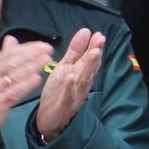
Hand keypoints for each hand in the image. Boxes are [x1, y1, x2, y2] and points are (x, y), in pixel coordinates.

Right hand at [0, 36, 53, 138]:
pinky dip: (26, 85)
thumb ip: (2, 57)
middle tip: (47, 49)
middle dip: (31, 55)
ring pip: (15, 76)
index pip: (7, 54)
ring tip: (46, 60)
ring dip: (32, 67)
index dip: (25, 48)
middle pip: (12, 62)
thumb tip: (11, 39)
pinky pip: (14, 92)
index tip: (40, 44)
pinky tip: (37, 78)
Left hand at [34, 28, 103, 142]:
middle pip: (89, 68)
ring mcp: (74, 95)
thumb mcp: (65, 67)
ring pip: (82, 80)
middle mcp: (81, 84)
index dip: (95, 47)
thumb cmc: (59, 90)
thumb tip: (86, 31)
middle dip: (95, 54)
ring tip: (92, 53)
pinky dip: (69, 86)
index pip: (90, 59)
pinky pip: (67, 95)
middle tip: (100, 41)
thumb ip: (75, 51)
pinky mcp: (64, 105)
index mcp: (80, 73)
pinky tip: (70, 77)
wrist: (49, 117)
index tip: (99, 35)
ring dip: (88, 67)